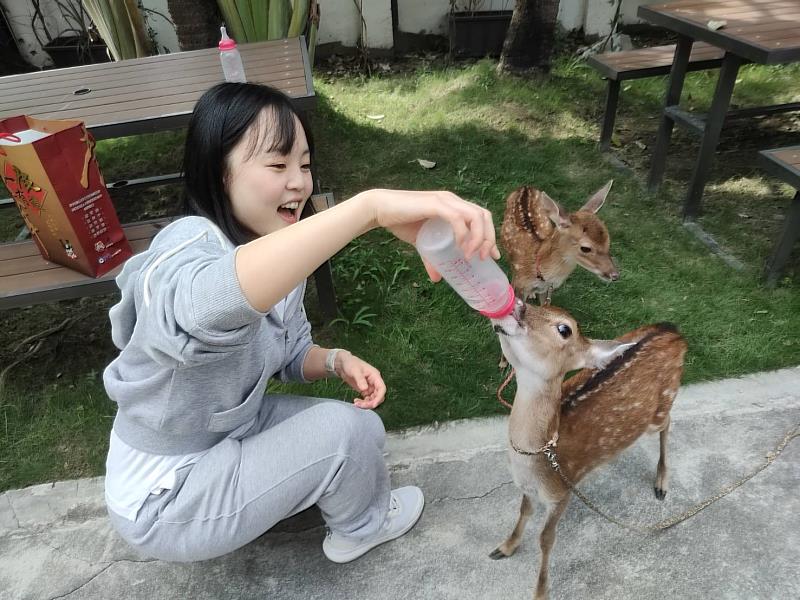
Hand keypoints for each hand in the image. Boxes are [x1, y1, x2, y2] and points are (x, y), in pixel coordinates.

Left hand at [335, 351, 386, 408]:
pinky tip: (356, 401)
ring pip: (373, 399)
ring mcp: (370, 387)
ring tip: (356, 403)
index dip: (379, 397)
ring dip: (366, 404)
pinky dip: (363, 402)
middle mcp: (374, 382)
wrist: (343, 364)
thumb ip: (360, 379)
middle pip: (378, 396)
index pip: (382, 388)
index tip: (373, 405)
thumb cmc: (350, 364)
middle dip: (371, 402)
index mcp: (375, 376)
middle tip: (360, 405)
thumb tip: (364, 389)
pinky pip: (367, 399)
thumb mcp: (355, 370)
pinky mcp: (365, 390)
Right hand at [356, 189, 500, 280]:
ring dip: (479, 237)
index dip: (491, 236)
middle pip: (484, 215)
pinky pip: (457, 218)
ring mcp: (445, 201)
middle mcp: (453, 200)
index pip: (481, 217)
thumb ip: (431, 258)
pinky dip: (464, 234)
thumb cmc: (400, 222)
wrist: (379, 210)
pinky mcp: (435, 204)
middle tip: (485, 258)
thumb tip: (437, 278)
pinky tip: (461, 248)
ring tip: (473, 256)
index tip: (493, 256)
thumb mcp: (422, 244)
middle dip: (489, 238)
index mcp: (453, 206)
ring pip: (475, 215)